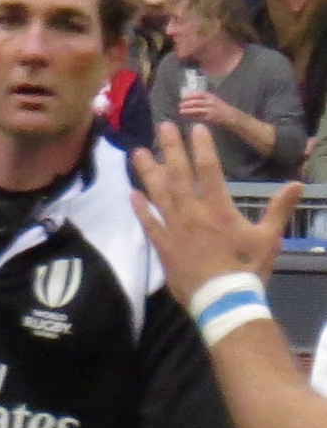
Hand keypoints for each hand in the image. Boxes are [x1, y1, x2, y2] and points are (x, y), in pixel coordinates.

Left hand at [129, 122, 298, 295]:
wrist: (225, 301)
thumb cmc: (249, 269)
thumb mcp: (269, 238)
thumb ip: (279, 209)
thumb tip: (296, 183)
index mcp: (219, 209)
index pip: (209, 170)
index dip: (202, 147)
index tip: (196, 128)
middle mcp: (192, 213)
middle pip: (179, 174)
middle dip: (170, 148)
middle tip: (162, 126)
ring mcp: (174, 229)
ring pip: (158, 194)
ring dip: (148, 172)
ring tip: (138, 152)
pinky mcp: (163, 246)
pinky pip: (148, 223)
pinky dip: (140, 208)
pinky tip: (132, 194)